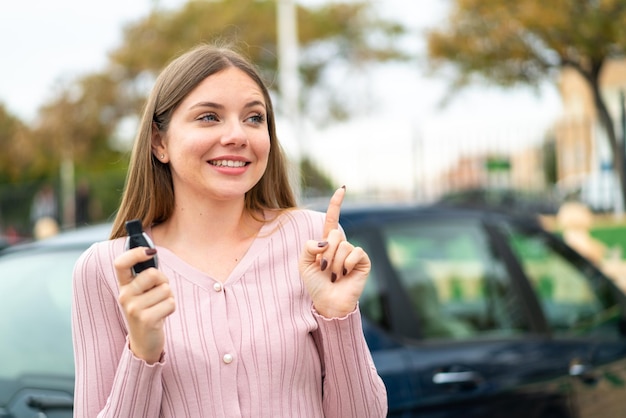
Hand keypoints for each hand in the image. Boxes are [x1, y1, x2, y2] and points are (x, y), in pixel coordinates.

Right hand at [114, 247, 174, 363]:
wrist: (144, 342)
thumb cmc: (147, 310)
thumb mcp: (142, 292)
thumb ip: (145, 274)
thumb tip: (151, 251)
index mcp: (123, 286)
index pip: (121, 263)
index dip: (135, 253)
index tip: (150, 251)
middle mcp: (125, 296)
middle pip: (153, 274)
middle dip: (163, 281)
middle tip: (158, 294)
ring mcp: (134, 308)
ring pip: (165, 289)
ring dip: (168, 297)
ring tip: (158, 307)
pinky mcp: (146, 319)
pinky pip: (170, 303)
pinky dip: (171, 308)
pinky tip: (161, 316)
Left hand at [299, 186, 370, 317]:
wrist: (328, 302)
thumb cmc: (315, 285)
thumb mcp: (304, 263)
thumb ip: (309, 246)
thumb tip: (326, 240)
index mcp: (327, 243)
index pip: (332, 219)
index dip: (336, 204)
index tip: (342, 189)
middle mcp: (341, 245)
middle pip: (334, 234)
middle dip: (326, 253)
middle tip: (324, 269)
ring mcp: (353, 253)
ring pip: (343, 245)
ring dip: (335, 263)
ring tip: (334, 276)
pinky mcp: (363, 261)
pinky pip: (355, 252)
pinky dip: (347, 263)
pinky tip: (345, 274)